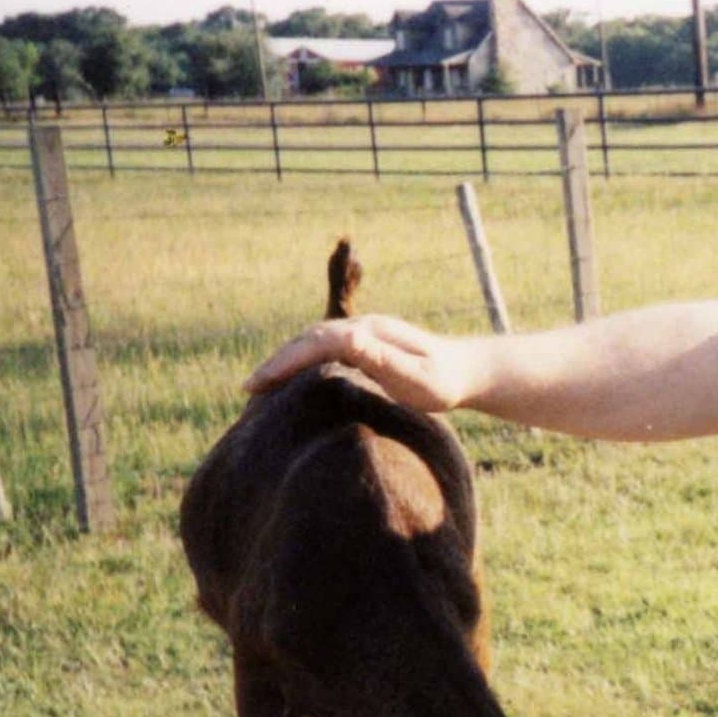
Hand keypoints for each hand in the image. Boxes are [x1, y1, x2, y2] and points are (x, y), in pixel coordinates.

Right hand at [243, 314, 485, 412]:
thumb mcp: (418, 379)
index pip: (317, 343)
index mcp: (370, 334)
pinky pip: (325, 348)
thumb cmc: (445, 382)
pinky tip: (291, 377)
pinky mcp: (367, 344)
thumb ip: (385, 362)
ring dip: (286, 359)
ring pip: (314, 341)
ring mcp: (365, 334)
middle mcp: (364, 328)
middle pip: (309, 339)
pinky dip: (302, 359)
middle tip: (248, 388)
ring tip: (260, 384)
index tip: (260, 382)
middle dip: (277, 361)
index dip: (286, 361)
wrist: (469, 371)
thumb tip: (348, 341)